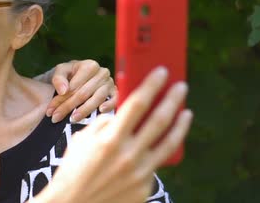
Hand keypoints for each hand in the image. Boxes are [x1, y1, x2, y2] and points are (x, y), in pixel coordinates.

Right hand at [35, 67, 192, 202]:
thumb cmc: (74, 169)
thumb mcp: (83, 140)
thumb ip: (105, 124)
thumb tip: (122, 114)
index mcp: (110, 139)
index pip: (137, 104)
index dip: (151, 84)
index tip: (162, 71)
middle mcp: (128, 155)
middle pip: (159, 120)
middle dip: (172, 99)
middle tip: (181, 86)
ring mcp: (139, 173)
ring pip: (168, 142)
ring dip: (180, 124)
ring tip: (186, 112)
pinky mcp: (145, 187)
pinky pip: (155, 163)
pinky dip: (158, 150)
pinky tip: (161, 142)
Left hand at [45, 60, 117, 122]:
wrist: (82, 74)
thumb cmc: (71, 73)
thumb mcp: (61, 71)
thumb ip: (58, 78)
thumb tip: (63, 91)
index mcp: (90, 66)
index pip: (74, 86)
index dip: (61, 99)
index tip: (50, 111)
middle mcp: (102, 73)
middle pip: (83, 94)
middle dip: (68, 107)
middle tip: (56, 118)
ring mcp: (110, 83)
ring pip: (96, 98)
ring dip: (84, 110)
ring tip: (72, 119)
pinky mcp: (115, 92)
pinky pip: (114, 100)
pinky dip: (109, 105)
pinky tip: (100, 111)